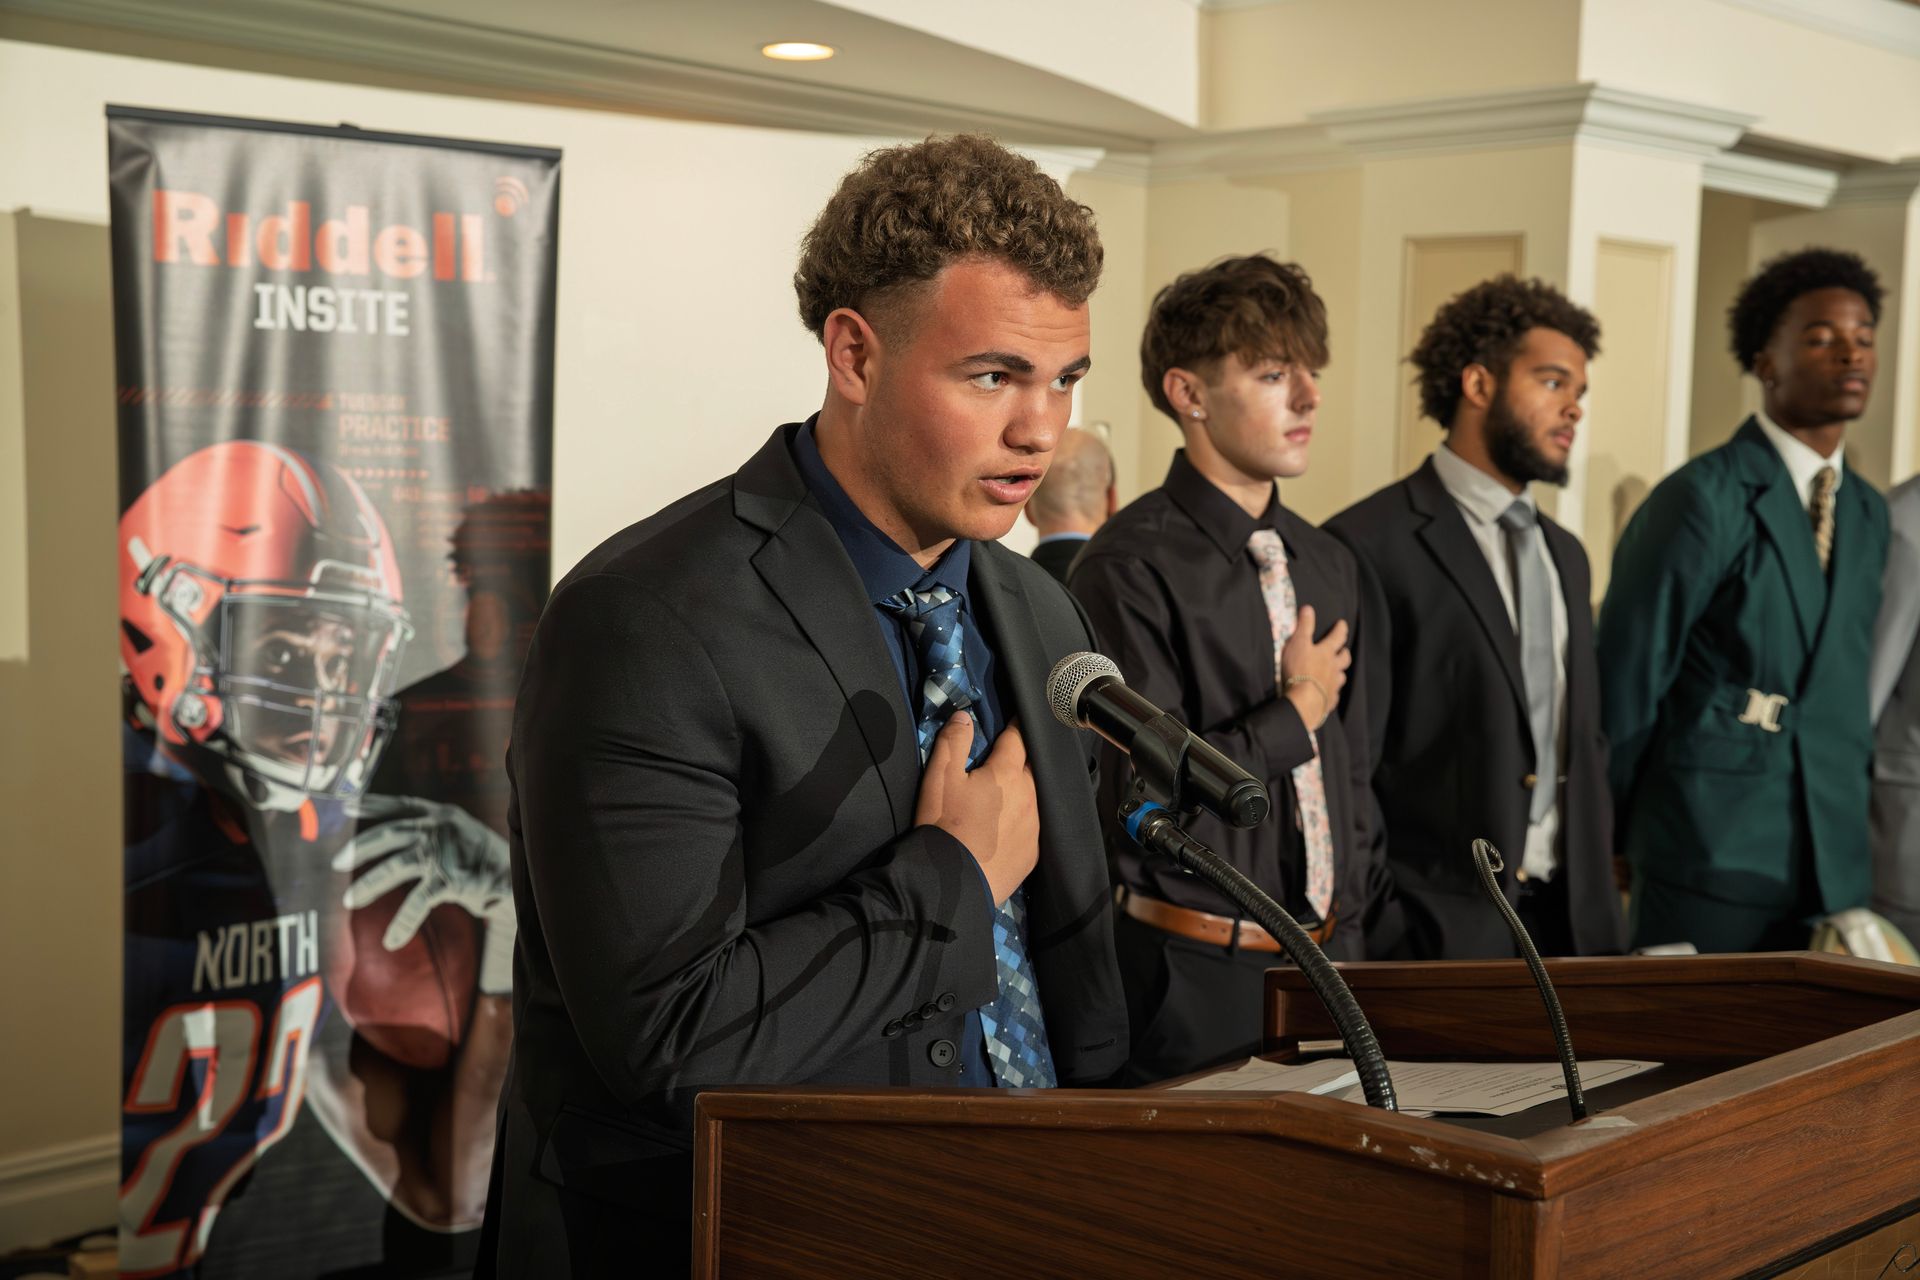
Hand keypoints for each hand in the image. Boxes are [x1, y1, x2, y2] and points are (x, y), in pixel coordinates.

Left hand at [332, 794, 513, 951]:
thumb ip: (437, 832)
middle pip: (391, 833)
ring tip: (350, 900)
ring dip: (369, 884)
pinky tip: (391, 942)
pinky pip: (416, 904)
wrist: (525, 878)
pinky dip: (401, 924)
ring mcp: (445, 854)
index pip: (401, 805)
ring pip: (395, 866)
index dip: (373, 805)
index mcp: (443, 814)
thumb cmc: (493, 860)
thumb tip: (404, 838)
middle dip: (361, 848)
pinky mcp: (450, 881)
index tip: (346, 806)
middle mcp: (441, 828)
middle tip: (336, 862)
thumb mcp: (464, 835)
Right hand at [912, 714, 1038, 905]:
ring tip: (1010, 794)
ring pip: (1036, 797)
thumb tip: (964, 717)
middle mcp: (1030, 796)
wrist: (953, 881)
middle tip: (1010, 758)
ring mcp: (1035, 825)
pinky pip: (1034, 826)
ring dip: (1025, 791)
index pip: (1018, 738)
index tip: (1018, 716)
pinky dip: (1024, 820)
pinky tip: (1010, 826)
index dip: (1017, 725)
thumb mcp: (940, 778)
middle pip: (1032, 767)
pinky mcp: (1034, 852)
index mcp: (1007, 773)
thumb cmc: (944, 824)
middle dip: (1023, 759)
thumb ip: (953, 742)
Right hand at [1280, 604, 1348, 730]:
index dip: (1340, 629)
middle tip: (1343, 650)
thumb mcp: (1298, 643)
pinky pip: (1333, 695)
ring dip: (1339, 673)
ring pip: (1341, 677)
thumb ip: (1304, 626)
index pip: (1337, 637)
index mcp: (1327, 653)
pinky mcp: (1329, 701)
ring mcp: (1333, 685)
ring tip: (1335, 672)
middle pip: (1344, 659)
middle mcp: (1334, 668)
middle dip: (1344, 652)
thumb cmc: (1300, 670)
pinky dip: (1331, 692)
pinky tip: (1327, 693)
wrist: (1305, 701)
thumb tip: (1308, 608)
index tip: (1342, 624)